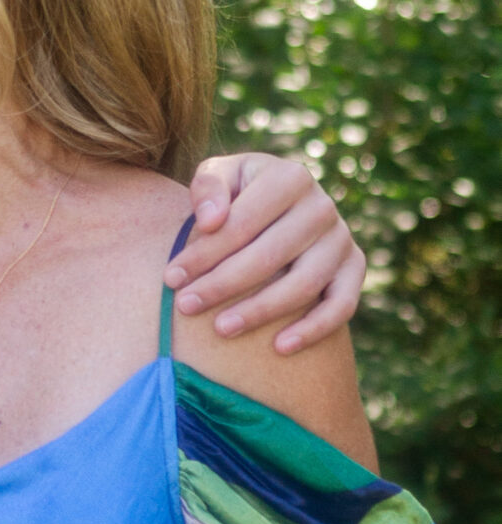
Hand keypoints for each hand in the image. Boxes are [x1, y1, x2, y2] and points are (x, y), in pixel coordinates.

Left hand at [170, 153, 363, 351]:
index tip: (170, 278)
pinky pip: (342, 305)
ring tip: (221, 329)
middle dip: (222, 285)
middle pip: (269, 256)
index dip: (204, 253)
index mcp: (289, 178)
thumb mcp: (219, 175)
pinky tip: (279, 348)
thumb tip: (211, 221)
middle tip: (185, 307)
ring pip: (303, 284)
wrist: (280, 205)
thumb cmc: (238, 193)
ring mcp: (341, 239)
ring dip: (260, 311)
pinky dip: (314, 329)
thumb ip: (208, 187)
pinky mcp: (354, 268)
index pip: (242, 223)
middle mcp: (322, 206)